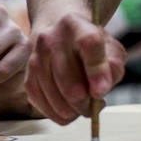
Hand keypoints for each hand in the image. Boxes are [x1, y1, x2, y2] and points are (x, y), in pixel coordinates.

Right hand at [24, 7, 125, 124]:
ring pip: (56, 98)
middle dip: (86, 103)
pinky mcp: (27, 76)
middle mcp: (51, 38)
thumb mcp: (110, 49)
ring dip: (73, 111)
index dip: (97, 71)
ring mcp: (35, 58)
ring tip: (83, 105)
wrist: (58, 33)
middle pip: (69, 81)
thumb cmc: (89, 46)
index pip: (89, 44)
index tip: (101, 93)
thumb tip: (100, 89)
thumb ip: (113, 67)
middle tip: (94, 104)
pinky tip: (69, 109)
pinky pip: (42, 105)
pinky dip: (58, 114)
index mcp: (76, 25)